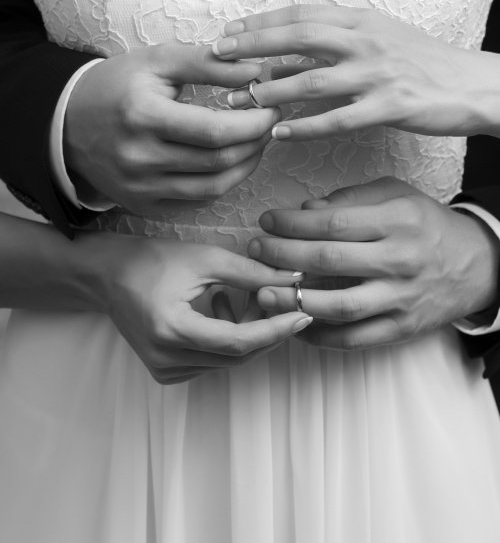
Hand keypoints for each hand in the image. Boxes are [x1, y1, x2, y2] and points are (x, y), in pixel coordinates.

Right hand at [65, 43, 278, 213]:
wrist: (68, 123)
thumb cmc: (117, 86)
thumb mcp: (157, 61)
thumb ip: (208, 63)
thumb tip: (256, 71)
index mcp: (143, 116)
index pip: (216, 130)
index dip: (254, 122)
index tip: (271, 107)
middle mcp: (140, 158)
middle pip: (219, 161)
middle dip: (256, 142)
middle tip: (270, 123)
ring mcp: (141, 188)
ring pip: (213, 187)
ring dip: (245, 165)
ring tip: (256, 141)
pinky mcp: (144, 205)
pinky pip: (196, 201)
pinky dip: (222, 182)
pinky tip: (230, 162)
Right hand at [95, 235, 310, 383]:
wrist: (105, 274)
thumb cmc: (150, 259)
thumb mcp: (204, 258)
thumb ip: (251, 272)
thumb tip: (293, 279)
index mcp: (173, 331)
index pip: (239, 342)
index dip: (276, 330)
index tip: (303, 314)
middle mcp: (167, 359)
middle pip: (237, 356)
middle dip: (266, 330)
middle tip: (280, 300)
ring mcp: (164, 369)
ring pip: (226, 360)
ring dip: (247, 333)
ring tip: (242, 295)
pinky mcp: (165, 371)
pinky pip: (211, 362)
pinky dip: (226, 339)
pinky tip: (219, 306)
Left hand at [212, 5, 499, 138]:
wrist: (472, 84)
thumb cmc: (421, 61)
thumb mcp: (379, 38)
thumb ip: (336, 43)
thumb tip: (286, 53)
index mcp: (362, 21)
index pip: (301, 15)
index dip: (260, 22)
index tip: (226, 30)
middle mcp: (366, 41)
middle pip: (299, 38)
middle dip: (254, 45)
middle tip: (217, 56)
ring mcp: (378, 73)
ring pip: (314, 81)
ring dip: (272, 91)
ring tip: (241, 102)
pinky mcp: (391, 106)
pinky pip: (339, 119)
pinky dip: (306, 128)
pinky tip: (280, 135)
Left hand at [247, 177, 498, 350]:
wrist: (476, 265)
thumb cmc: (426, 225)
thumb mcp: (395, 195)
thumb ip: (350, 199)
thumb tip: (305, 210)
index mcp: (398, 220)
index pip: (333, 222)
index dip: (292, 224)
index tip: (266, 222)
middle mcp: (401, 259)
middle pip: (329, 261)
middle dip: (282, 257)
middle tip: (255, 251)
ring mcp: (402, 298)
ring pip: (339, 305)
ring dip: (294, 301)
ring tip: (263, 293)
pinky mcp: (402, 328)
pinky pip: (354, 338)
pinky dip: (320, 335)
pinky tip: (294, 322)